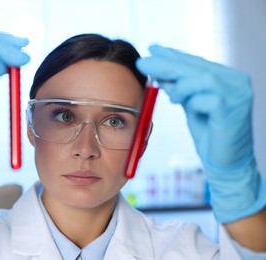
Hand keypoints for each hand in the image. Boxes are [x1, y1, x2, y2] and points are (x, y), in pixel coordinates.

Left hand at [136, 45, 265, 222]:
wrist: (226, 163)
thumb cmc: (210, 134)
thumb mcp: (192, 106)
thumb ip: (181, 89)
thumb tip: (161, 74)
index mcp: (228, 78)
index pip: (196, 62)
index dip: (173, 56)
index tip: (153, 49)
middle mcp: (237, 81)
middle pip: (196, 66)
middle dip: (166, 63)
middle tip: (144, 60)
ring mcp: (238, 94)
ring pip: (201, 78)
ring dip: (179, 84)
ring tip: (167, 92)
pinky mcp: (233, 109)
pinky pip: (205, 99)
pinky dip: (191, 101)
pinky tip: (186, 105)